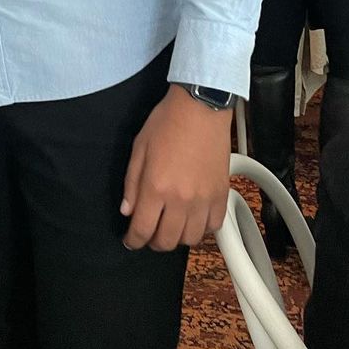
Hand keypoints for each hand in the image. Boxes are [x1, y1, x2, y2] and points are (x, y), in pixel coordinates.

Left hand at [121, 84, 231, 250]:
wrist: (201, 107)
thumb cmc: (168, 121)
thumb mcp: (139, 148)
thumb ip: (131, 183)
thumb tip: (128, 210)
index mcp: (156, 187)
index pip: (142, 229)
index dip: (133, 240)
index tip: (131, 240)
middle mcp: (181, 198)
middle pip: (166, 241)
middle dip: (153, 242)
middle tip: (149, 233)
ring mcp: (204, 199)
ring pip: (191, 239)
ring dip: (177, 237)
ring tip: (171, 225)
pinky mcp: (221, 195)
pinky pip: (213, 227)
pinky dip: (201, 229)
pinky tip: (193, 217)